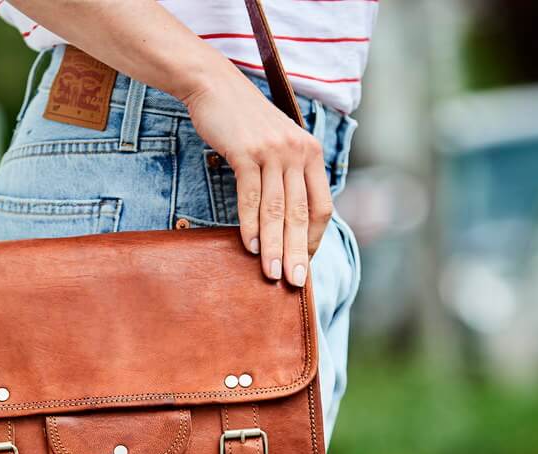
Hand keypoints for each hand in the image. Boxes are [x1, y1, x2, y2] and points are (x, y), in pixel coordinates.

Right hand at [181, 65, 332, 285]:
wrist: (215, 86)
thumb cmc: (244, 124)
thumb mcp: (276, 146)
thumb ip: (287, 176)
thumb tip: (286, 222)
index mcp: (311, 154)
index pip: (321, 207)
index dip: (315, 240)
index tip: (305, 264)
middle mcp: (298, 152)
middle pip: (301, 214)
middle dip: (298, 252)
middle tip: (295, 282)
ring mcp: (273, 152)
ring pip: (277, 211)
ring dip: (275, 247)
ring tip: (272, 275)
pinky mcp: (247, 152)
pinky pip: (251, 197)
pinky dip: (250, 225)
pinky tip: (251, 247)